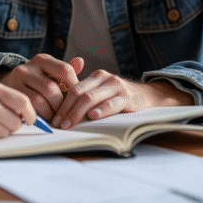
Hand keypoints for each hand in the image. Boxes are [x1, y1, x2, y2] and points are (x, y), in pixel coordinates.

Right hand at [0, 54, 83, 119]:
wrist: (4, 87)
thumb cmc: (33, 82)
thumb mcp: (48, 73)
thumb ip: (64, 71)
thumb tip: (80, 62)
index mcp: (42, 59)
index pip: (65, 70)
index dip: (73, 87)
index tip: (75, 100)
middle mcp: (28, 67)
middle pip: (52, 88)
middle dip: (60, 105)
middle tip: (64, 114)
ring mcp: (16, 80)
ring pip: (39, 100)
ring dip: (49, 113)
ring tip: (53, 118)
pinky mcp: (8, 93)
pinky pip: (27, 108)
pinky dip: (37, 116)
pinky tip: (41, 118)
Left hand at [52, 71, 193, 128]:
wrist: (148, 96)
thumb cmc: (119, 98)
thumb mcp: (102, 92)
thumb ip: (86, 96)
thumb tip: (61, 114)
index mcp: (95, 76)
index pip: (73, 89)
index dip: (61, 104)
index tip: (53, 119)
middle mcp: (105, 78)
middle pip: (78, 93)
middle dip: (66, 110)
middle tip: (59, 125)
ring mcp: (116, 87)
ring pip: (91, 98)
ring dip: (77, 113)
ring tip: (69, 125)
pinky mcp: (128, 98)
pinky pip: (112, 103)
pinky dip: (101, 110)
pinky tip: (93, 116)